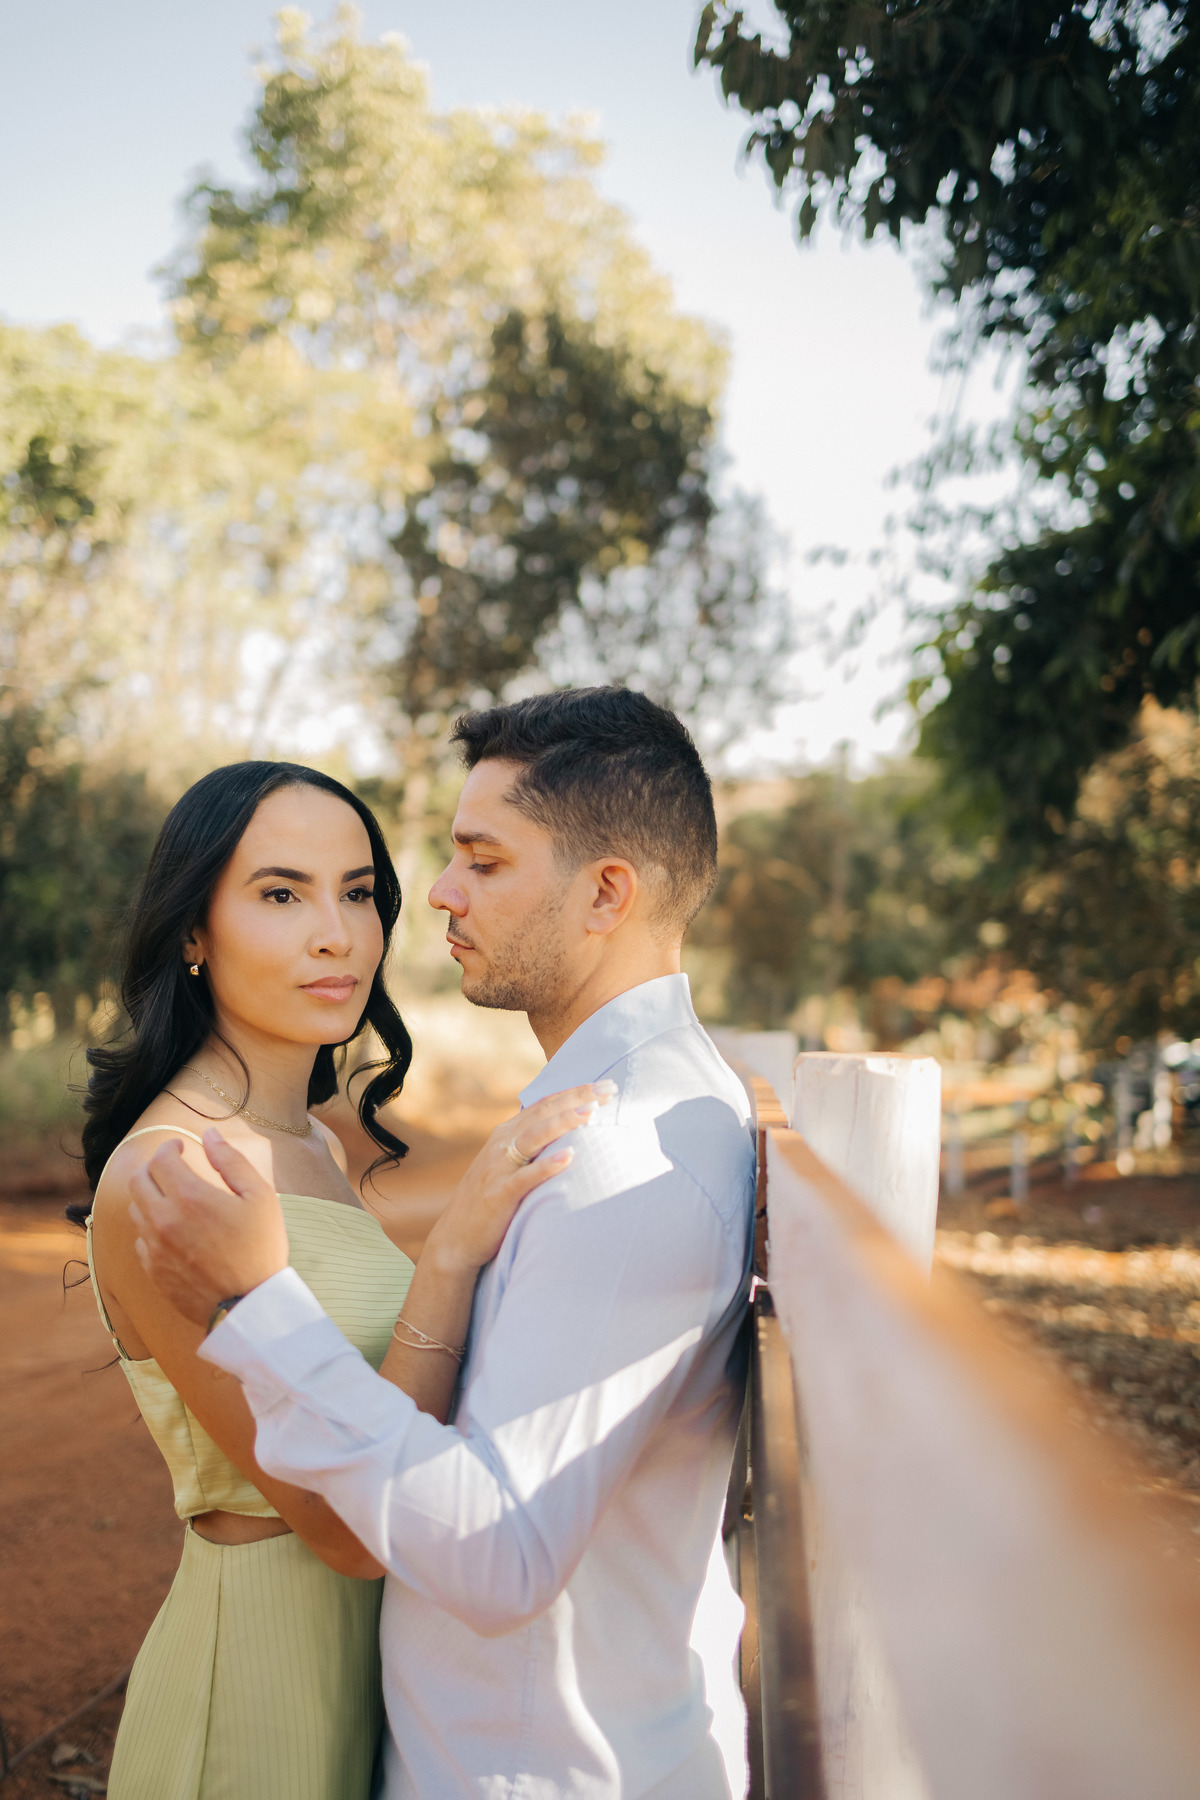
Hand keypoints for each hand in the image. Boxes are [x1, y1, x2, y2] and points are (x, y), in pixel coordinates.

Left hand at [128, 1130, 289, 1328]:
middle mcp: (163, 1220)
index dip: (170, 1146)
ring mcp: (154, 1248)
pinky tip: (172, 1229)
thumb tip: (209, 1134)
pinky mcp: (152, 1270)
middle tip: (172, 1168)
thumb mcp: (259, 1197)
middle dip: (153, 1167)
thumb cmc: (261, 1249)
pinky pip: (140, 1238)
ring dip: (150, 1195)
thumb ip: (231, 1161)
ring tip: (173, 1197)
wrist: (249, 1307)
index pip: (161, 1159)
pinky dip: (151, 1226)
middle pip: (138, 1180)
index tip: (181, 1146)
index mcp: (189, 1197)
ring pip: (135, 1209)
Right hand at [422, 1082, 614, 1278]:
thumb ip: (532, 1148)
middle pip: (543, 1113)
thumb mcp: (509, 1166)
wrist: (456, 1238)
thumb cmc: (490, 1201)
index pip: (545, 1104)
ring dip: (564, 1122)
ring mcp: (498, 1168)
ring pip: (534, 1137)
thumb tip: (566, 1134)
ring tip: (592, 1112)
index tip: (606, 1085)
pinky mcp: (498, 1194)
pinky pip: (524, 1178)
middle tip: (609, 1088)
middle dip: (577, 1098)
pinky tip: (569, 1157)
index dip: (575, 1092)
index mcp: (507, 1134)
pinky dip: (546, 1166)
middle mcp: (502, 1144)